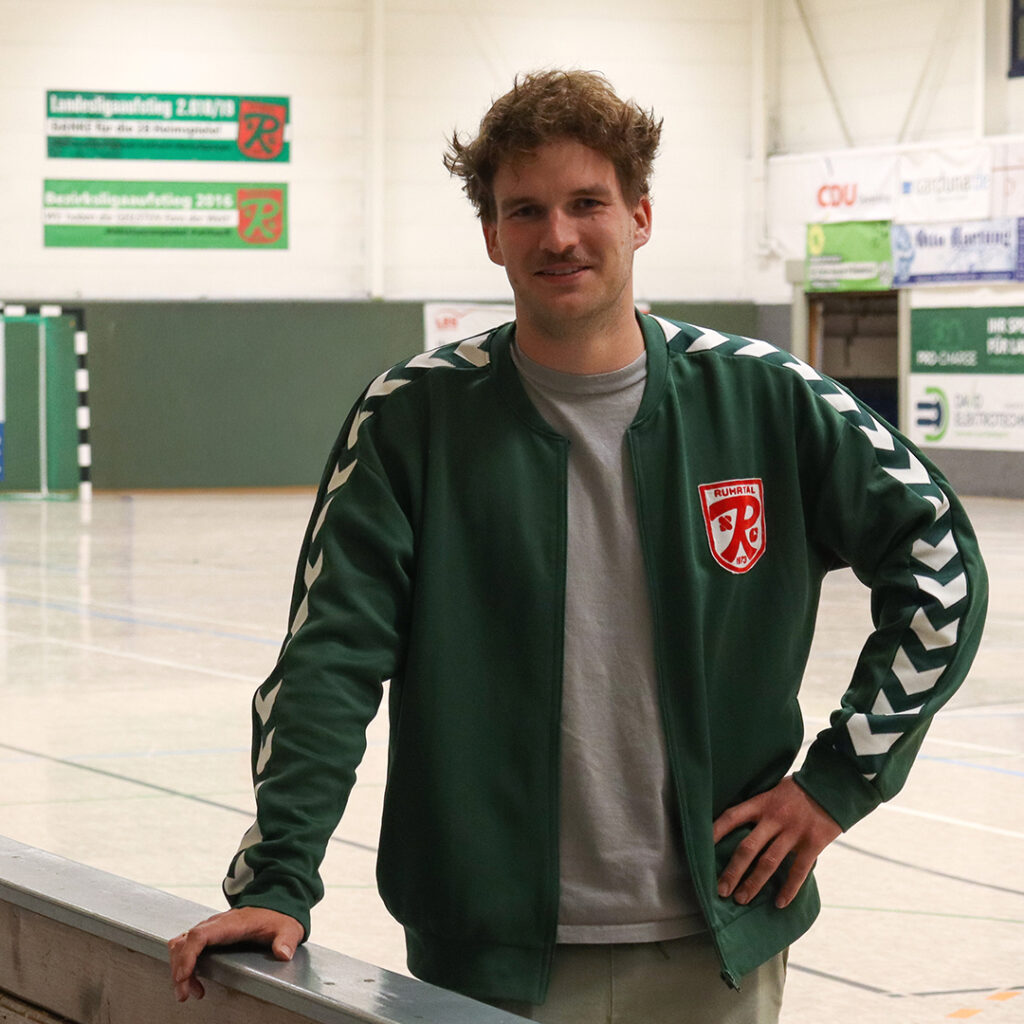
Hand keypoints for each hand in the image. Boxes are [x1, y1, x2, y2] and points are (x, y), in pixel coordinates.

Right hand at [167, 906, 303, 1001]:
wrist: (276, 905)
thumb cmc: (278, 918)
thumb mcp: (287, 928)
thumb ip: (285, 940)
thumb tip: (283, 953)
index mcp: (233, 923)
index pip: (201, 935)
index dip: (188, 955)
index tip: (183, 975)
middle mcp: (217, 924)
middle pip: (185, 941)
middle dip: (180, 969)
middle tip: (184, 993)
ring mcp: (211, 928)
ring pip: (182, 944)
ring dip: (180, 967)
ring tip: (189, 991)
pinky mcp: (209, 934)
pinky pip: (187, 945)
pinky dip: (184, 963)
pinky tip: (192, 980)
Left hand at [712, 776, 841, 908]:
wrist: (834, 785)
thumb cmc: (799, 791)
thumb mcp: (774, 791)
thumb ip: (758, 808)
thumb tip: (736, 826)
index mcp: (762, 803)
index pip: (732, 817)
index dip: (715, 831)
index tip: (700, 848)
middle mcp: (775, 817)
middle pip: (747, 847)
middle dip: (732, 871)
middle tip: (721, 890)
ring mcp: (794, 831)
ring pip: (769, 862)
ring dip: (754, 883)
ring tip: (741, 899)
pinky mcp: (813, 842)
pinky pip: (798, 870)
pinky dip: (789, 889)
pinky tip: (779, 903)